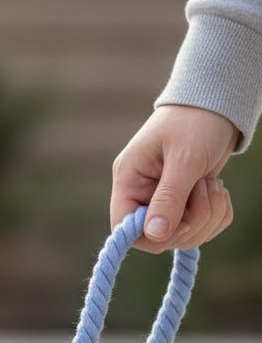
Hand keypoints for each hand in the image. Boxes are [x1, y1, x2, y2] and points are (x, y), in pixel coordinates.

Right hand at [110, 105, 236, 251]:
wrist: (216, 104)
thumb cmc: (194, 123)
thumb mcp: (184, 159)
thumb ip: (168, 198)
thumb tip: (154, 235)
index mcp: (128, 182)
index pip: (125, 228)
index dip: (152, 235)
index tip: (182, 221)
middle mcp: (141, 194)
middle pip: (158, 237)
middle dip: (191, 223)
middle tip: (206, 191)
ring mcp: (163, 200)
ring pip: (183, 235)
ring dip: (208, 216)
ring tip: (213, 185)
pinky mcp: (185, 203)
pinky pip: (201, 227)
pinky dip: (217, 215)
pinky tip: (217, 190)